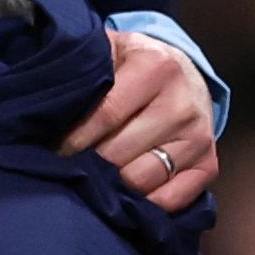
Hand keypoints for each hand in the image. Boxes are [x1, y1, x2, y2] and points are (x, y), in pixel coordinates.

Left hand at [65, 28, 219, 210]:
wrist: (186, 72)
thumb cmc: (134, 65)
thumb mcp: (109, 50)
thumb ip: (82, 70)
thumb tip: (45, 105)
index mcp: (157, 68)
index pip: (105, 115)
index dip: (73, 139)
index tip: (54, 151)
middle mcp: (183, 103)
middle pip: (119, 154)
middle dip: (88, 165)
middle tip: (69, 167)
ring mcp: (199, 137)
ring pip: (141, 180)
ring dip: (112, 187)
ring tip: (94, 180)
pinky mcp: (209, 164)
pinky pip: (171, 200)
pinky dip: (143, 204)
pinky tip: (124, 195)